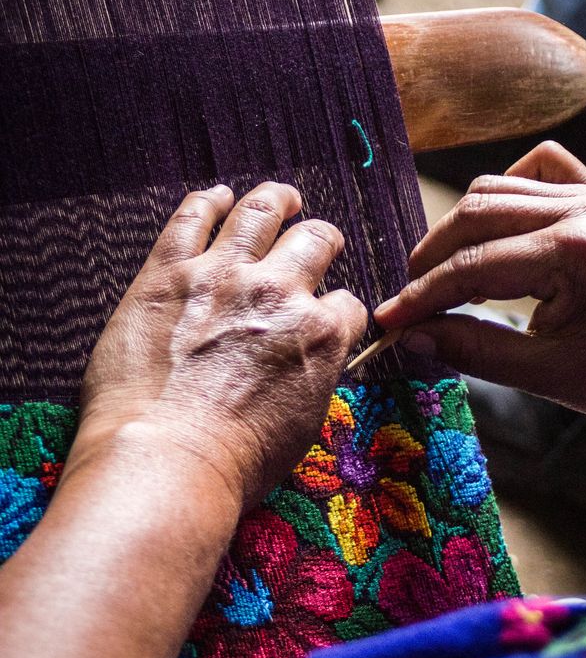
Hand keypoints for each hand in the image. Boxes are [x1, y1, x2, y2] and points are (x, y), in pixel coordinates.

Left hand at [77, 182, 366, 508]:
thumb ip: (313, 375)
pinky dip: (208, 201)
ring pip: (259, 213)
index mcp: (319, 333)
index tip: (327, 314)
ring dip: (276, 200)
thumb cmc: (235, 460)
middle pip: (314, 241)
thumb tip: (310, 361)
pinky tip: (216, 197)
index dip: (338, 308)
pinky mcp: (168, 273)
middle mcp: (278, 292)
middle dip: (321, 239)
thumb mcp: (303, 424)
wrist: (167, 459)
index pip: (346, 303)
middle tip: (317, 240)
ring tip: (281, 197)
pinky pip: (192, 218)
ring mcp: (222, 276)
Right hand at [375, 143, 585, 448]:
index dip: (422, 295)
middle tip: (412, 300)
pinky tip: (497, 229)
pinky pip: (541, 168)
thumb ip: (473, 350)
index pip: (471, 266)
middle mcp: (582, 211)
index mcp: (572, 254)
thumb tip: (414, 335)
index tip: (390, 318)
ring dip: (462, 229)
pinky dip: (508, 190)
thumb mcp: (545, 375)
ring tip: (447, 275)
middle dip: (432, 258)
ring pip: (497, 188)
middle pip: (475, 214)